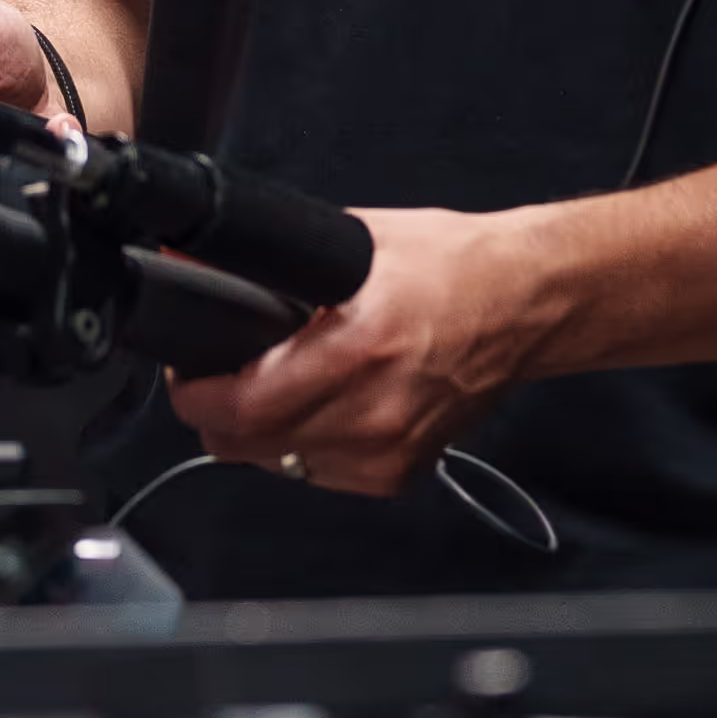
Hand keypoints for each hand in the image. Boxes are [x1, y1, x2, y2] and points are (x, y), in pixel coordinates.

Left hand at [165, 206, 548, 497]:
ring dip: (261, 435)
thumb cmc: (452, 265)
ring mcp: (387, 451)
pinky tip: (321, 409)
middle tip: (220, 377)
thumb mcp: (355, 243)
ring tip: (274, 389)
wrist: (527, 303)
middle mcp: (370, 413)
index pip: (238, 408)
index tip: (189, 369)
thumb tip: (197, 263)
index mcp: (355, 351)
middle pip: (245, 447)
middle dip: (218, 414)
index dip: (195, 392)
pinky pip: (322, 474)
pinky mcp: (403, 472)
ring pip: (278, 465)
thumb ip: (275, 263)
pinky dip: (306, 449)